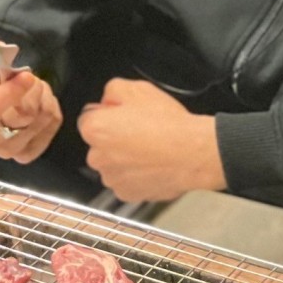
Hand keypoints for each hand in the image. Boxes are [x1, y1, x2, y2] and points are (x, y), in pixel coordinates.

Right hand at [0, 38, 62, 164]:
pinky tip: (41, 101)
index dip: (10, 94)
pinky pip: (51, 127)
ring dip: (43, 97)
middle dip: (32, 91)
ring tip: (34, 87)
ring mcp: (6, 149)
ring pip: (40, 120)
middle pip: (22, 118)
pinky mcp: (26, 152)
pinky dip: (52, 109)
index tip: (27, 75)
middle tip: (30, 77)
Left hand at [77, 79, 225, 201]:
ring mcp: (112, 178)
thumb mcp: (138, 89)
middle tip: (140, 132)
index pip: (89, 119)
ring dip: (124, 159)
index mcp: (95, 129)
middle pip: (99, 144)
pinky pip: (126, 182)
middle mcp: (98, 157)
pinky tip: (152, 164)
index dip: (108, 114)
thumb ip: (112, 91)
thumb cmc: (168, 125)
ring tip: (150, 149)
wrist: (193, 153)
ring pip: (112, 165)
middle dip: (114, 139)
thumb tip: (107, 101)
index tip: (122, 116)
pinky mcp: (127, 194)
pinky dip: (136, 176)